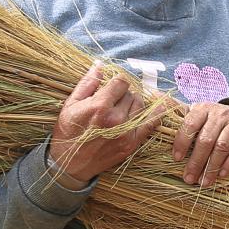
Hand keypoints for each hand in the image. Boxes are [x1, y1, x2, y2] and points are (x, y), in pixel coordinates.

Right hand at [48, 64, 163, 185]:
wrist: (70, 164)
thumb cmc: (68, 131)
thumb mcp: (71, 104)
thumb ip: (88, 83)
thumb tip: (100, 65)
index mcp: (100, 106)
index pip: (121, 81)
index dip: (117, 81)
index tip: (112, 85)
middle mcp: (116, 119)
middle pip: (131, 93)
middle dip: (123, 93)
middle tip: (113, 100)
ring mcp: (126, 133)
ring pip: (140, 105)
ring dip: (134, 102)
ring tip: (122, 107)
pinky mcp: (131, 144)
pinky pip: (151, 124)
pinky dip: (157, 113)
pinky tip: (160, 105)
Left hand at [171, 99, 228, 187]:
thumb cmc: (211, 121)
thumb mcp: (197, 116)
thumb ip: (182, 124)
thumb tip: (159, 133)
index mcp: (203, 108)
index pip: (190, 124)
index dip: (182, 142)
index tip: (176, 159)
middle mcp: (220, 113)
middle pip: (206, 139)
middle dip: (196, 161)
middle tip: (189, 178)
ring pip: (222, 146)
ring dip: (212, 167)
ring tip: (204, 182)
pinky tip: (221, 175)